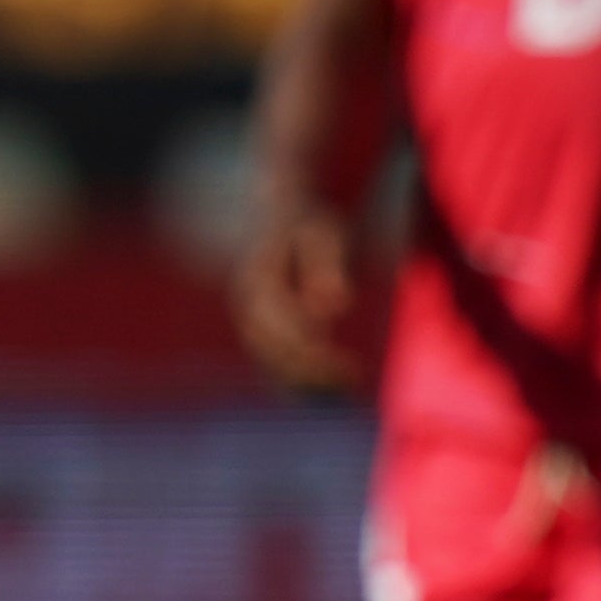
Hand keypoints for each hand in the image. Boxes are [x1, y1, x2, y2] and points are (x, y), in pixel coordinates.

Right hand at [231, 194, 366, 384]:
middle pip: (274, 350)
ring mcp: (247, 312)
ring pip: (268, 359)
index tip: (351, 369)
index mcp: (260, 279)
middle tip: (353, 384)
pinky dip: (295, 377)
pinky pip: (270, 357)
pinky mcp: (256, 321)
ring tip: (346, 389)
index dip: (317, 357)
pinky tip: (328, 387)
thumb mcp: (326, 236)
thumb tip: (333, 311)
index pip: (286, 331)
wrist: (285, 212)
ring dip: (304, 381)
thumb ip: (328, 270)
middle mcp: (246, 299)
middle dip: (313, 373)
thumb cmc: (312, 225)